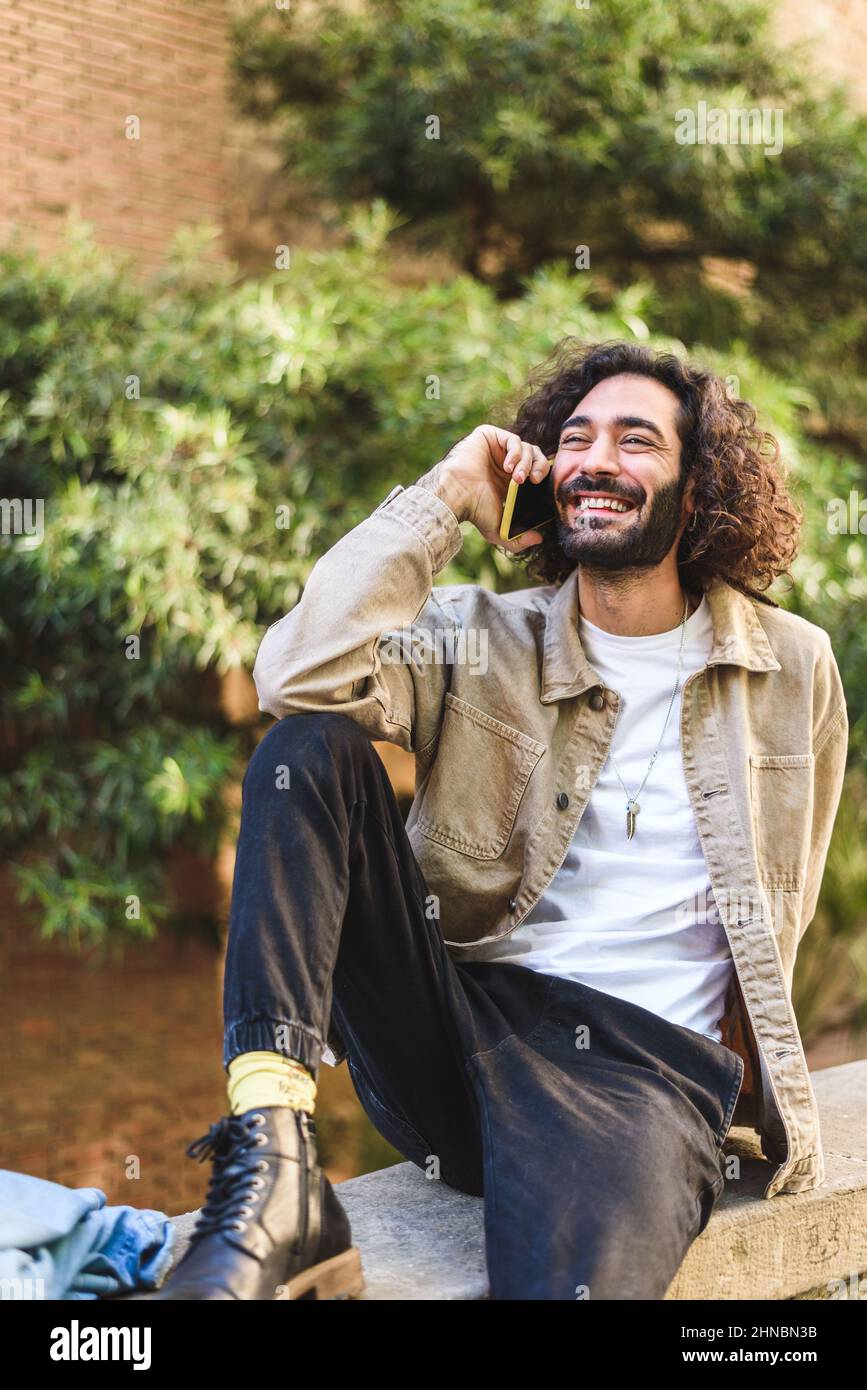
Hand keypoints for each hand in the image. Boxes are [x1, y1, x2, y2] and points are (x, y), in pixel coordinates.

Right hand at [415, 425, 551, 551]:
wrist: (457, 495)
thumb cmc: (474, 511)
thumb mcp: (500, 530)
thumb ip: (519, 540)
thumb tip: (539, 539)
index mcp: (509, 479)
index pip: (535, 469)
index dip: (542, 474)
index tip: (542, 486)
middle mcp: (503, 462)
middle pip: (535, 455)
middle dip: (538, 467)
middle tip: (534, 481)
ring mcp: (496, 448)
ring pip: (526, 447)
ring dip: (526, 463)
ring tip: (516, 479)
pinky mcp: (488, 436)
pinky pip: (513, 439)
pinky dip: (516, 452)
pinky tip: (508, 467)